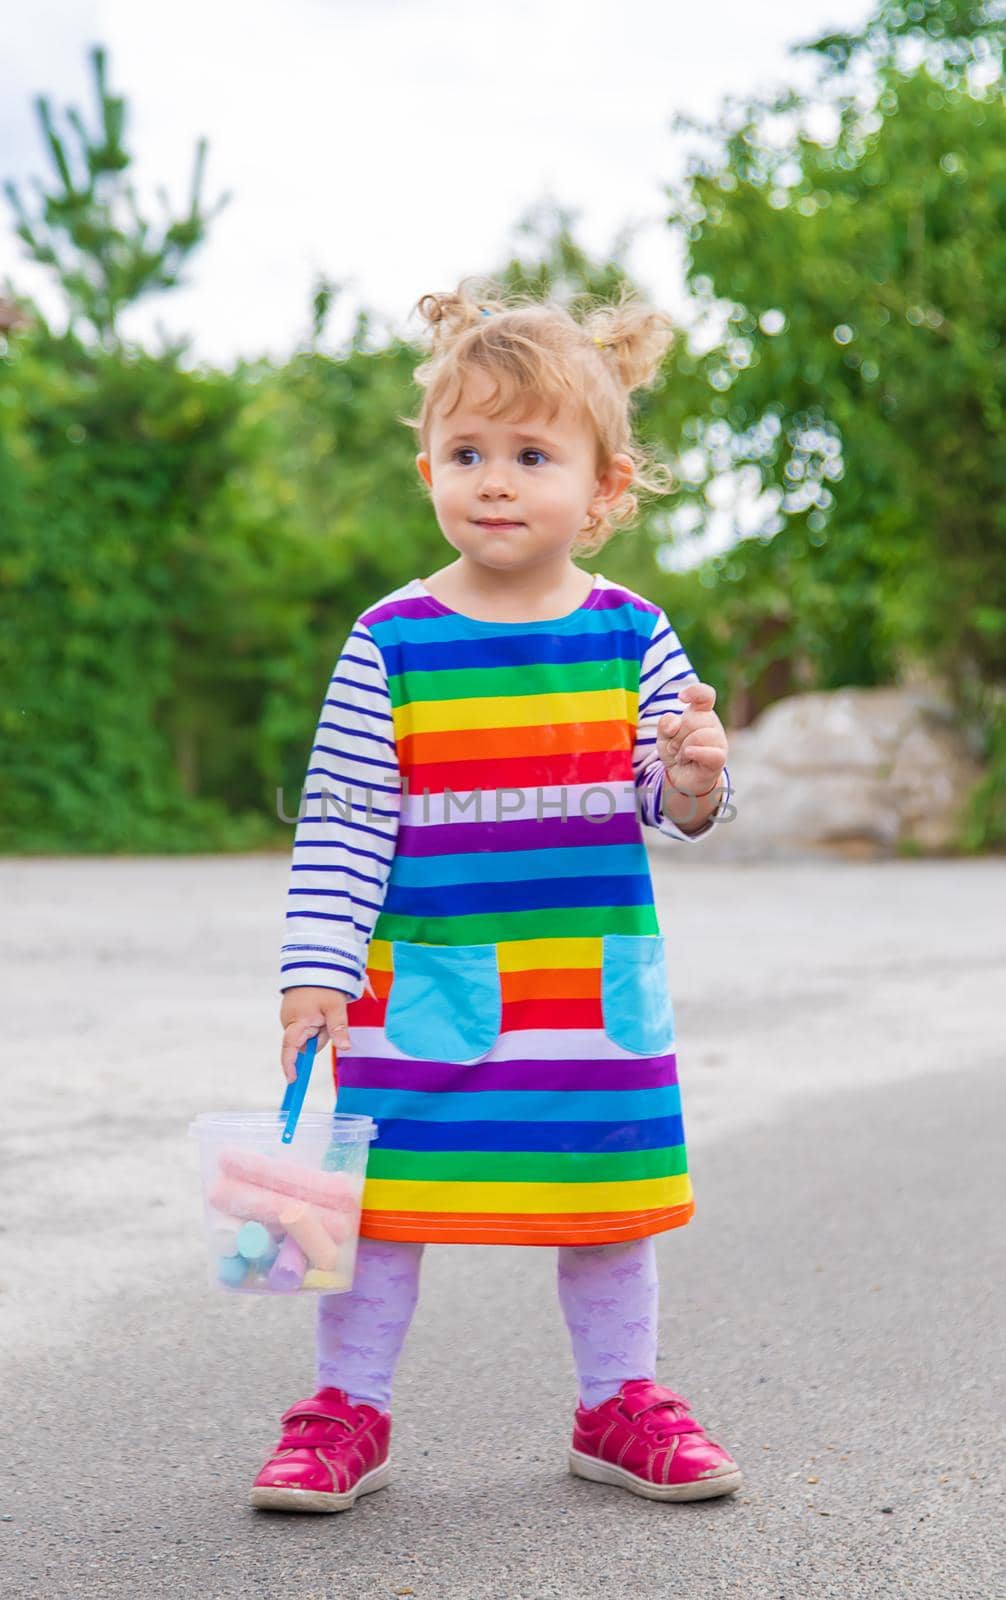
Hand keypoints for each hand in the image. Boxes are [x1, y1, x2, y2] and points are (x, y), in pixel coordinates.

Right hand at [279, 986, 353, 1083]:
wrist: (315, 963)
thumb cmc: (324, 985)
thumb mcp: (335, 1007)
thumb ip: (338, 1028)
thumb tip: (345, 1048)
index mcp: (297, 1021)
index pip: (290, 1048)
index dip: (290, 1065)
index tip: (293, 1079)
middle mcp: (289, 1021)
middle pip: (305, 1043)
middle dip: (320, 1038)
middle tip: (329, 1019)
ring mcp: (290, 1018)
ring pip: (308, 1036)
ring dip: (319, 1029)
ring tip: (325, 1010)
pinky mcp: (294, 1014)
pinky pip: (307, 1027)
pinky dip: (316, 1023)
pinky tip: (320, 1010)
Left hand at [656, 682, 728, 797]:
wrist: (681, 777)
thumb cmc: (675, 751)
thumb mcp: (664, 735)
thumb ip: (666, 724)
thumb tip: (674, 725)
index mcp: (700, 712)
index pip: (705, 695)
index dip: (695, 692)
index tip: (681, 698)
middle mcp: (712, 724)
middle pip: (692, 719)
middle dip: (677, 735)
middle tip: (675, 747)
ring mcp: (719, 741)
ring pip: (699, 736)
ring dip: (682, 749)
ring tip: (682, 757)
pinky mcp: (720, 758)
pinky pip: (710, 752)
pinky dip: (695, 753)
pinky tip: (688, 756)